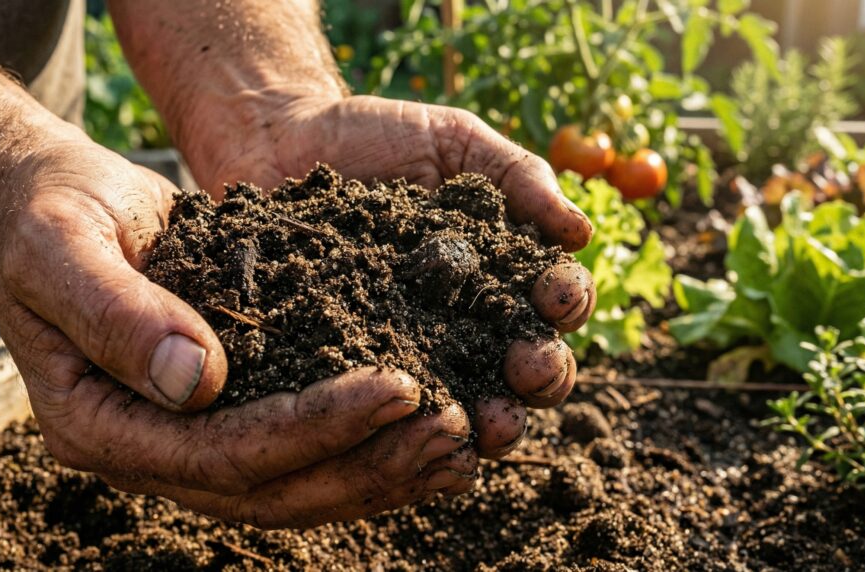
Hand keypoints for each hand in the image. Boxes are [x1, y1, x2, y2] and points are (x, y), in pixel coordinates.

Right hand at [0, 135, 478, 528]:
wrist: (50, 207)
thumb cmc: (49, 217)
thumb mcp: (63, 249)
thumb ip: (117, 314)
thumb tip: (196, 383)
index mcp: (98, 426)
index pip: (219, 453)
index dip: (312, 428)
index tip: (397, 388)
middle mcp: (146, 451)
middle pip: (268, 490)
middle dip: (365, 461)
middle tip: (452, 425)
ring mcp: (185, 441)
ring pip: (294, 486)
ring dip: (381, 469)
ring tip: (462, 439)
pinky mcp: (224, 414)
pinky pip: (300, 451)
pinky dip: (366, 447)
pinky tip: (429, 429)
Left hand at [179, 94, 596, 460]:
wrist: (283, 141)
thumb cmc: (378, 136)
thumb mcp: (456, 141)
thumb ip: (519, 177)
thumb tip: (581, 233)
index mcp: (502, 271)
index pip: (554, 299)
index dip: (567, 303)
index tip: (557, 298)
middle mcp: (466, 321)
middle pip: (524, 365)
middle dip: (541, 374)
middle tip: (531, 371)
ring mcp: (411, 350)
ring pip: (467, 401)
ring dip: (490, 420)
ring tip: (487, 425)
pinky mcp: (354, 366)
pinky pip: (387, 407)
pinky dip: (409, 429)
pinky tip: (415, 435)